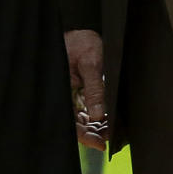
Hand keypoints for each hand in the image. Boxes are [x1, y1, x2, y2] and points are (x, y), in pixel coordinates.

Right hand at [65, 28, 106, 149]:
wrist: (82, 30)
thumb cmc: (82, 42)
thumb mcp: (90, 62)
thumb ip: (94, 89)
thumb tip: (98, 114)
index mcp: (60, 89)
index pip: (70, 122)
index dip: (84, 136)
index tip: (101, 144)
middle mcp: (63, 96)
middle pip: (76, 124)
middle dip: (93, 134)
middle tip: (111, 139)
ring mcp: (69, 96)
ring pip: (81, 120)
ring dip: (95, 127)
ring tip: (112, 131)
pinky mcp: (75, 93)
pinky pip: (84, 111)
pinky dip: (95, 118)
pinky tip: (107, 121)